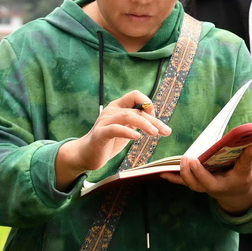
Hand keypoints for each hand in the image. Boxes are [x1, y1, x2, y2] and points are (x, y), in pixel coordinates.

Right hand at [55, 90, 170, 187]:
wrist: (85, 155)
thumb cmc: (108, 142)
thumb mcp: (126, 129)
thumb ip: (138, 123)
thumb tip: (160, 125)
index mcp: (118, 107)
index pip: (135, 95)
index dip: (147, 103)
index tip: (154, 119)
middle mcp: (111, 111)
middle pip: (136, 109)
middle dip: (153, 120)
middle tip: (166, 131)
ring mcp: (104, 122)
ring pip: (127, 116)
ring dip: (144, 124)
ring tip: (154, 133)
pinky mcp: (99, 134)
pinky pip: (114, 129)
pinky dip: (127, 132)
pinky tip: (137, 137)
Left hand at [159, 146, 251, 213]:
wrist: (236, 193)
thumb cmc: (242, 180)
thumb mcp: (247, 171)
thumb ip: (248, 160)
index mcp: (221, 186)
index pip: (208, 181)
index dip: (200, 172)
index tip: (194, 161)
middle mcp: (209, 187)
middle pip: (195, 183)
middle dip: (189, 171)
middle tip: (186, 158)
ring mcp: (201, 185)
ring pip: (188, 182)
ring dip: (181, 172)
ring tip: (180, 160)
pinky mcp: (196, 182)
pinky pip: (183, 181)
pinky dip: (173, 178)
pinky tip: (162, 172)